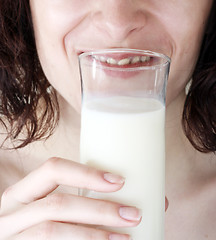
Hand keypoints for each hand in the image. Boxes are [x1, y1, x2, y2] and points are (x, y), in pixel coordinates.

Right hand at [0, 157, 140, 239]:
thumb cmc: (38, 226)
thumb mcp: (45, 209)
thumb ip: (73, 203)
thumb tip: (128, 193)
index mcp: (21, 193)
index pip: (53, 169)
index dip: (86, 173)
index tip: (119, 181)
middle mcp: (11, 214)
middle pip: (57, 205)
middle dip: (99, 210)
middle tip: (132, 214)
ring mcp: (12, 238)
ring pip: (52, 232)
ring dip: (94, 235)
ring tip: (124, 237)